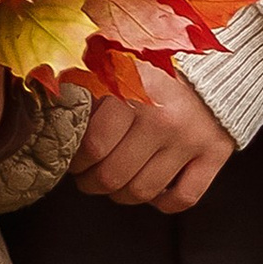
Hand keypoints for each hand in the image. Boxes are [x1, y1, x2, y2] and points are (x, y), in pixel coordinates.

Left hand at [68, 71, 235, 214]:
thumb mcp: (113, 63)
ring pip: (142, 191)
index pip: (93, 147)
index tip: (74, 159)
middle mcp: (163, 118)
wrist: (212, 61)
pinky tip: (153, 189)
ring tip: (114, 181)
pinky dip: (163, 201)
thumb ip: (82, 83)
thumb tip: (47, 102)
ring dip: (121, 194)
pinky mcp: (215, 153)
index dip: (76, 160)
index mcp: (133, 92)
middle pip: (112, 175)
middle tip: (88, 175)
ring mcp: (191, 139)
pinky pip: (184, 198)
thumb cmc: (153, 66)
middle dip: (91, 182)